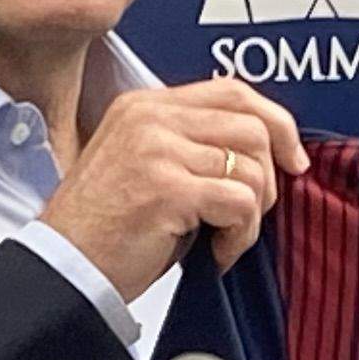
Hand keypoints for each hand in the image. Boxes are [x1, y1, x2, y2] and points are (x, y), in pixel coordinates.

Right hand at [38, 77, 306, 298]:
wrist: (66, 268)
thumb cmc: (105, 229)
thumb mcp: (146, 166)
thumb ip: (191, 144)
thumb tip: (262, 149)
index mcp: (145, 106)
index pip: (232, 91)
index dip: (276, 123)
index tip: (292, 159)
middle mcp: (150, 119)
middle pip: (252, 127)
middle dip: (268, 177)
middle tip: (249, 214)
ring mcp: (157, 150)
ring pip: (251, 169)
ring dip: (250, 215)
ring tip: (223, 237)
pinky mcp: (167, 189)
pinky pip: (240, 204)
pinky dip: (240, 236)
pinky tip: (217, 252)